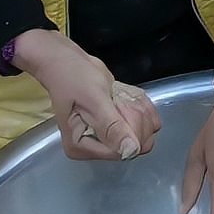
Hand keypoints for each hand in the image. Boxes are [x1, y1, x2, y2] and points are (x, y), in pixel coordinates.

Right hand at [11, 29, 158, 159]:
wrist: (68, 62)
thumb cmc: (74, 78)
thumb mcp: (94, 100)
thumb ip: (111, 126)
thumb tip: (130, 151)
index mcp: (81, 148)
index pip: (121, 152)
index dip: (129, 128)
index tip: (118, 105)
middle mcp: (94, 148)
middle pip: (136, 144)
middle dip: (135, 117)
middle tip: (116, 98)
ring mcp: (107, 138)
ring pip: (145, 132)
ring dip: (138, 108)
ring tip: (116, 95)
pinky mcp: (117, 127)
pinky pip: (145, 122)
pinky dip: (141, 106)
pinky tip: (124, 95)